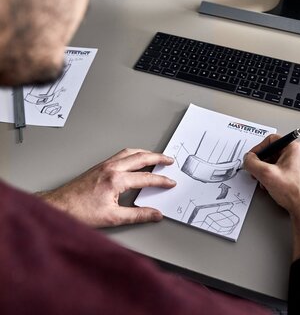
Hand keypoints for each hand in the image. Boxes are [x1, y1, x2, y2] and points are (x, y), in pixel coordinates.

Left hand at [36, 149, 175, 227]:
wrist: (59, 206)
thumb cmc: (80, 212)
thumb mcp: (112, 218)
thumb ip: (137, 215)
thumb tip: (154, 214)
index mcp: (116, 180)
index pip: (146, 178)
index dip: (161, 180)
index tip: (170, 182)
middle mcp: (111, 168)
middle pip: (141, 157)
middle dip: (158, 157)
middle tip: (169, 160)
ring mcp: (105, 165)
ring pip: (131, 152)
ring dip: (146, 152)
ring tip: (156, 156)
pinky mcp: (100, 166)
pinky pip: (121, 154)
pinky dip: (133, 153)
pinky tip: (135, 157)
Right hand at [243, 134, 299, 215]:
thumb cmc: (295, 192)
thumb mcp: (266, 174)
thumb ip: (252, 163)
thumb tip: (248, 158)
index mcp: (294, 148)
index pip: (271, 140)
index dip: (258, 149)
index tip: (252, 158)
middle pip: (273, 152)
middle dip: (262, 163)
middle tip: (257, 172)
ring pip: (277, 162)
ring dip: (267, 171)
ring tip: (265, 182)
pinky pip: (284, 170)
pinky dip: (275, 177)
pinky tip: (273, 186)